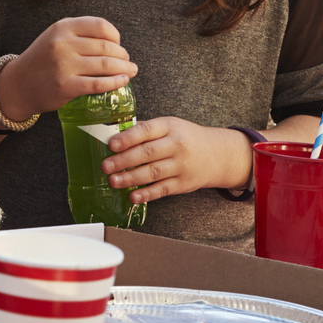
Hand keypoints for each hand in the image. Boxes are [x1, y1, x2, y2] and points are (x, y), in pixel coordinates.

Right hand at [0, 16, 136, 120]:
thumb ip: (80, 35)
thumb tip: (115, 43)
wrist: (18, 85)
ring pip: (105, 64)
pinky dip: (115, 82)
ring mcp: (64, 65)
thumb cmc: (42, 61)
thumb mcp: (56, 37)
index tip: (118, 44)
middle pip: (106, 46)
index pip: (100, 26)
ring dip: (124, 68)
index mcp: (63, 27)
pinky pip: (98, 83)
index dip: (115, 36)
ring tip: (131, 70)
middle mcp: (63, 43)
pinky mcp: (66, 86)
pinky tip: (122, 81)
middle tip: (127, 60)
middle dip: (122, 54)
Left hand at [102, 118, 250, 203]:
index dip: (128, 138)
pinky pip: (162, 189)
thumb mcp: (169, 125)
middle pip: (147, 153)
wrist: (216, 154)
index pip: (146, 130)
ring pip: (153, 173)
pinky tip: (133, 196)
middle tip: (106, 166)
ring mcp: (181, 166)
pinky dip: (147, 194)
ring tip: (113, 181)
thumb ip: (146, 130)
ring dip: (131, 178)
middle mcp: (176, 145)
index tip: (112, 144)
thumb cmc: (186, 137)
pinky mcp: (183, 184)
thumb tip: (116, 136)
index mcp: (169, 126)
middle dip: (124, 160)